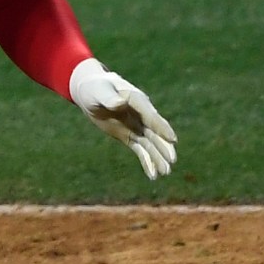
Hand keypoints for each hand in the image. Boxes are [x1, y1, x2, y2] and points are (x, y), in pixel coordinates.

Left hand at [68, 58, 177, 180]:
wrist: (91, 92)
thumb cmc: (96, 88)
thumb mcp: (100, 92)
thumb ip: (110, 98)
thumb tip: (119, 103)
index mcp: (137, 101)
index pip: (151, 116)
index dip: (162, 128)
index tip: (173, 139)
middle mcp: (141, 114)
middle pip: (155, 133)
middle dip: (164, 146)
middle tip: (172, 161)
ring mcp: (137, 126)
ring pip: (151, 144)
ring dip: (158, 157)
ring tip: (165, 172)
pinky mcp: (130, 136)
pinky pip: (141, 150)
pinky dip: (147, 161)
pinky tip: (152, 175)